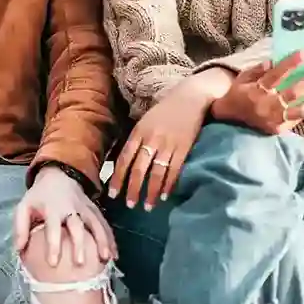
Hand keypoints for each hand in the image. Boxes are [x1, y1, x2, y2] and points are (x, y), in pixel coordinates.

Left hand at [13, 166, 115, 267]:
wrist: (58, 175)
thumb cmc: (39, 197)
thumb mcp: (23, 207)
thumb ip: (20, 228)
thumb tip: (19, 250)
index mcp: (52, 208)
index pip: (53, 228)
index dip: (53, 245)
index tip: (53, 263)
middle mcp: (71, 208)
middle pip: (77, 227)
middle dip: (80, 245)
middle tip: (80, 264)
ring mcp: (86, 208)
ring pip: (96, 224)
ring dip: (102, 241)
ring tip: (106, 259)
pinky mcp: (95, 210)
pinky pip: (104, 224)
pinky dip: (111, 238)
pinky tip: (114, 254)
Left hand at [110, 75, 218, 208]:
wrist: (190, 97)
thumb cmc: (165, 110)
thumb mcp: (145, 121)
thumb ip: (136, 139)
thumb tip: (125, 163)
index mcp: (139, 132)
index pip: (124, 159)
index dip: (118, 178)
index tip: (113, 194)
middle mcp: (151, 139)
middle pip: (139, 169)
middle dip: (133, 189)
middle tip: (130, 205)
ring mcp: (168, 144)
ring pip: (156, 173)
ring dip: (151, 192)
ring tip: (148, 206)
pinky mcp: (184, 148)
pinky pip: (174, 171)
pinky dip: (168, 185)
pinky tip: (164, 196)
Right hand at [210, 52, 303, 135]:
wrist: (228, 122)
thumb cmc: (236, 96)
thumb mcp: (242, 78)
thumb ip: (257, 69)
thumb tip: (274, 61)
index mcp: (257, 90)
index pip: (278, 74)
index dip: (293, 62)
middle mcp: (268, 105)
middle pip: (295, 90)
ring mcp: (275, 120)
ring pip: (302, 108)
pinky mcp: (280, 129)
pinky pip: (298, 118)